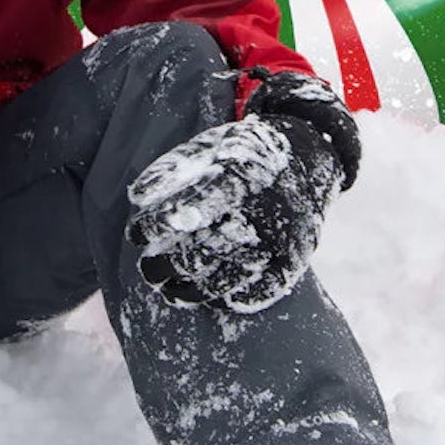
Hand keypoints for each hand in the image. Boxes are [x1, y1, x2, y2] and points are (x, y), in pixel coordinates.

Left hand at [125, 75, 357, 316]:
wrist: (309, 153)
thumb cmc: (246, 151)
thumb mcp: (210, 145)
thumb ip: (174, 168)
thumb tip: (136, 197)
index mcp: (238, 176)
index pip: (189, 209)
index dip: (158, 226)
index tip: (136, 235)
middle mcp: (260, 208)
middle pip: (204, 249)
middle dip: (167, 264)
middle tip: (148, 270)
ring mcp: (279, 237)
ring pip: (228, 275)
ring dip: (192, 290)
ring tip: (169, 291)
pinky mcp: (294, 257)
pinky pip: (262, 288)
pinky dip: (234, 298)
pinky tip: (212, 299)